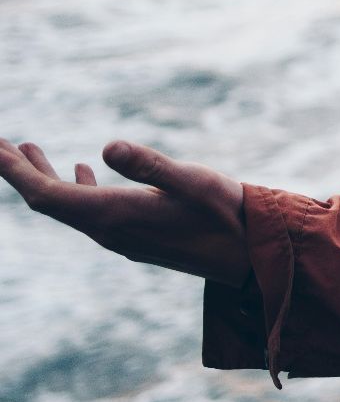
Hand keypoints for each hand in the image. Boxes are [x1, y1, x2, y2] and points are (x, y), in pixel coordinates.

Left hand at [0, 139, 248, 286]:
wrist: (254, 257)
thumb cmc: (230, 214)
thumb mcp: (194, 181)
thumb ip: (151, 165)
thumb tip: (106, 144)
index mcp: (116, 215)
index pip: (47, 195)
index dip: (14, 172)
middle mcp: (111, 230)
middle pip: (49, 202)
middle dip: (19, 172)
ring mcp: (122, 237)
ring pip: (68, 207)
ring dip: (43, 177)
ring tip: (24, 147)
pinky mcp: (136, 235)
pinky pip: (90, 212)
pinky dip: (74, 187)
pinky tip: (81, 169)